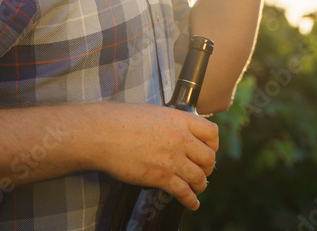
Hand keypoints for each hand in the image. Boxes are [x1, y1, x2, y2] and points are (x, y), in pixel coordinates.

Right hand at [95, 103, 218, 209]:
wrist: (103, 133)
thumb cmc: (121, 120)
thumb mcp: (153, 113)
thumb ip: (169, 123)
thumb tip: (173, 131)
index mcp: (180, 120)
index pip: (212, 132)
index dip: (213, 145)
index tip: (208, 150)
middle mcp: (181, 139)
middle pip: (209, 158)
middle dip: (208, 168)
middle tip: (202, 171)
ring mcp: (172, 159)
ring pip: (199, 177)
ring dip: (200, 185)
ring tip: (196, 187)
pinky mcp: (161, 177)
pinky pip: (184, 192)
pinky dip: (190, 201)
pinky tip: (191, 204)